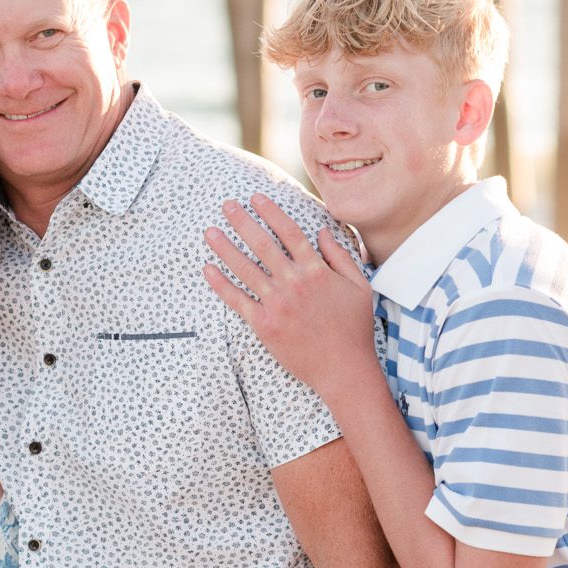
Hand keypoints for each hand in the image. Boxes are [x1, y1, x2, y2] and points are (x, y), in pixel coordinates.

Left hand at [203, 195, 379, 397]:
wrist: (343, 369)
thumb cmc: (354, 328)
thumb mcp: (359, 286)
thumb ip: (341, 256)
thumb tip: (322, 231)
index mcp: (316, 271)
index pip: (289, 232)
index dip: (271, 212)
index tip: (256, 198)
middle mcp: (294, 283)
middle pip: (262, 244)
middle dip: (242, 221)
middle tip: (226, 205)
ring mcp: (277, 304)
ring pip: (245, 269)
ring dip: (225, 248)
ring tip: (209, 232)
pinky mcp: (264, 325)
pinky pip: (237, 300)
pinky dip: (220, 284)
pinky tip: (208, 268)